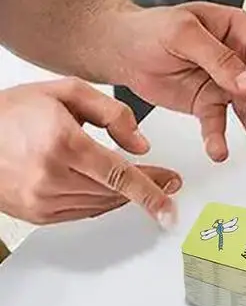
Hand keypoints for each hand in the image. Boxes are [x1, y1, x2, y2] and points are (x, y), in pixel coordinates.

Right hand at [0, 80, 180, 226]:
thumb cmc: (13, 111)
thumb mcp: (67, 91)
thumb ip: (113, 113)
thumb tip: (140, 144)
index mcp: (63, 144)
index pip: (119, 176)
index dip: (151, 191)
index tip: (170, 201)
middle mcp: (51, 177)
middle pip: (114, 193)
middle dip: (146, 188)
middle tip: (167, 181)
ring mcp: (41, 200)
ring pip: (101, 205)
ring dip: (125, 196)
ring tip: (141, 181)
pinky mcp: (37, 214)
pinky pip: (82, 213)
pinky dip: (102, 202)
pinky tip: (110, 189)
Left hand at [113, 2, 245, 162]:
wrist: (120, 47)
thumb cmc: (152, 28)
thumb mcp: (183, 34)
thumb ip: (217, 57)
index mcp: (242, 31)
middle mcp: (242, 58)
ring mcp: (228, 83)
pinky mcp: (210, 103)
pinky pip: (219, 123)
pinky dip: (219, 139)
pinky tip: (220, 153)